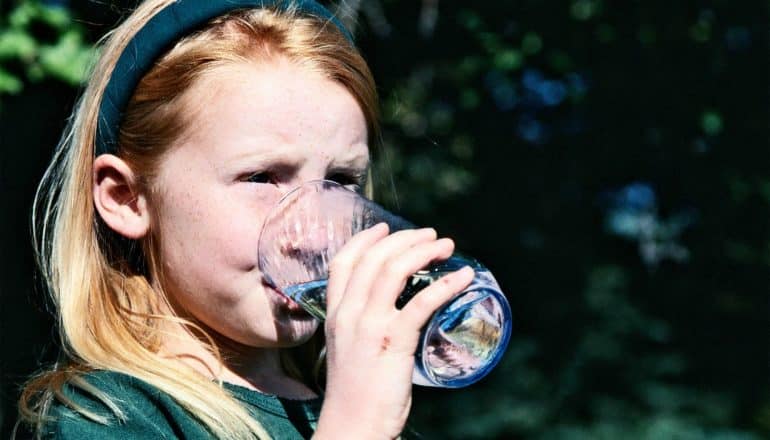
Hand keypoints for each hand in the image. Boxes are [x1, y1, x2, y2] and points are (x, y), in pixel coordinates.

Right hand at [313, 223, 474, 438]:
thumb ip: (362, 327)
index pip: (343, 263)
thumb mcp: (348, 350)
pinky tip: (463, 278)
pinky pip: (422, 302)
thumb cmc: (355, 394)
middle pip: (374, 258)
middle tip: (431, 236)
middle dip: (406, 239)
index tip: (385, 228)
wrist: (352, 426)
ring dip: (424, 251)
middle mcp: (348, 313)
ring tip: (446, 246)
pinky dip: (446, 284)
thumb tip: (393, 313)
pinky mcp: (393, 341)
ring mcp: (369, 325)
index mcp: (335, 314)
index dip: (365, 239)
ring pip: (394, 270)